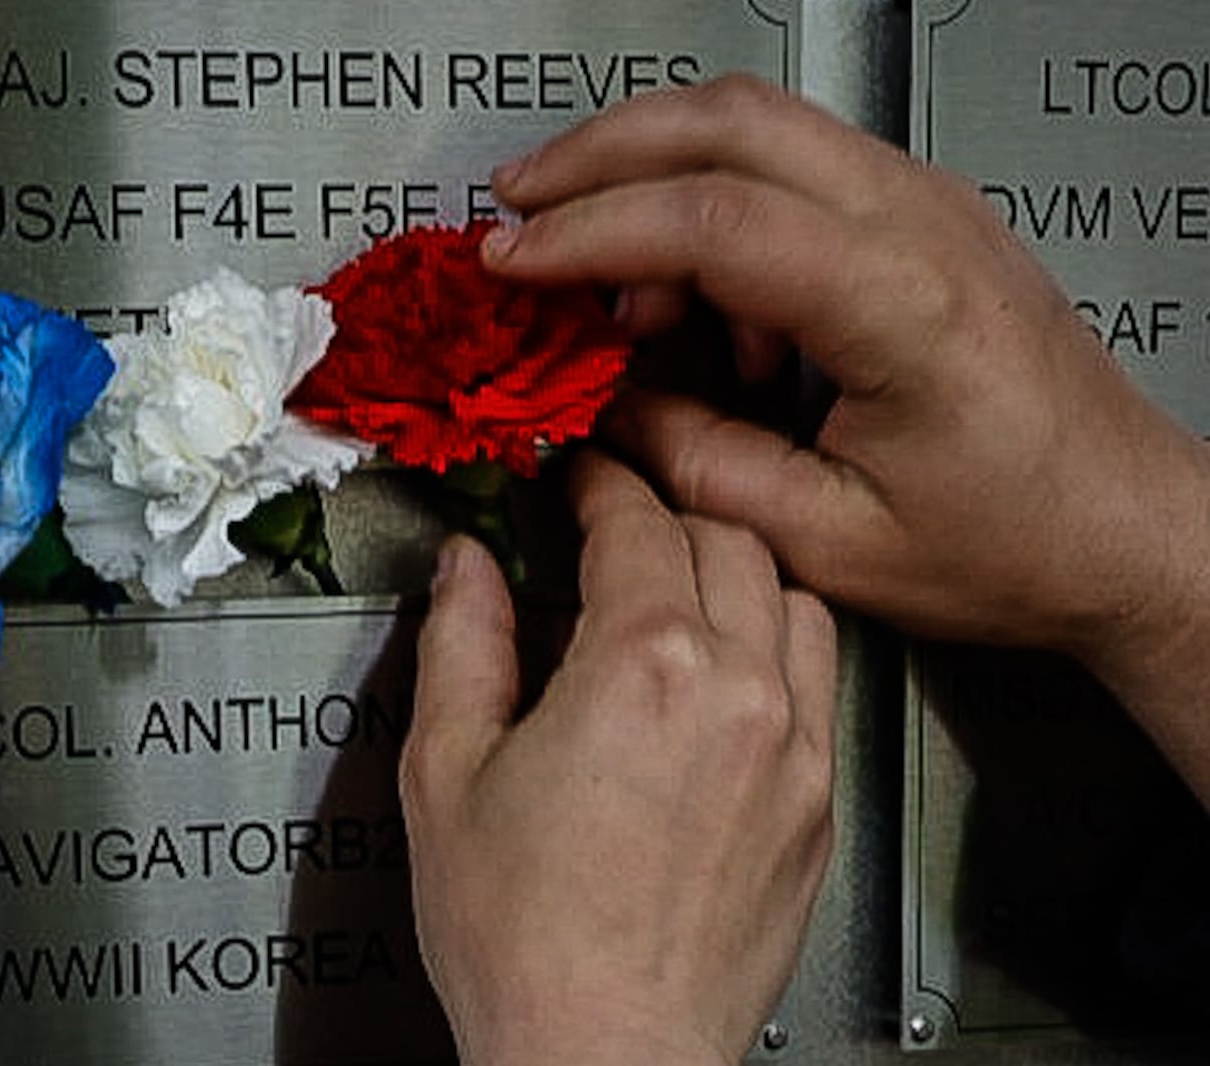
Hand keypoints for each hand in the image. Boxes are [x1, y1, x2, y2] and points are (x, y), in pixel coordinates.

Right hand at [402, 451, 835, 1065]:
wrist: (603, 1054)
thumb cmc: (526, 940)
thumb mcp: (446, 771)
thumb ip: (461, 643)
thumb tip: (467, 572)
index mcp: (641, 667)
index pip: (635, 522)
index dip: (599, 484)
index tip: (580, 479)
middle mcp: (737, 692)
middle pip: (723, 539)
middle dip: (664, 512)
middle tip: (616, 521)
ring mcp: (793, 748)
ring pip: (789, 595)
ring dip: (732, 569)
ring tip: (677, 586)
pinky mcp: (817, 802)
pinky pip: (820, 674)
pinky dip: (776, 642)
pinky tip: (725, 667)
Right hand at [480, 76, 1209, 796]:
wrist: (1127, 528)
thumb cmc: (1018, 542)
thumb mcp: (831, 538)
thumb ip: (696, 467)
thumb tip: (606, 415)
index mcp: (903, 304)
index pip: (711, 219)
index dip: (590, 232)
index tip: (514, 261)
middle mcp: (923, 224)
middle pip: (729, 121)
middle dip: (600, 153)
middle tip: (520, 206)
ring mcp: (928, 206)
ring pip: (758, 122)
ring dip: (650, 166)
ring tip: (590, 267)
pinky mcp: (922, 218)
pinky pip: (792, 166)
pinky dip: (710, 201)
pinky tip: (689, 294)